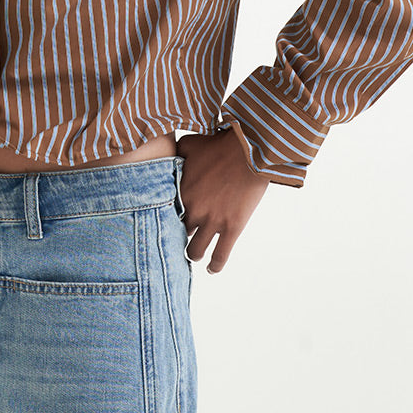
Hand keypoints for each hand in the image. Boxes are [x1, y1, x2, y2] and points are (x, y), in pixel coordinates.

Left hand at [176, 129, 270, 274]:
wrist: (249, 150)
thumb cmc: (219, 144)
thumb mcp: (189, 143)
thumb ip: (174, 152)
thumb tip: (165, 151)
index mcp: (180, 191)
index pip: (163, 214)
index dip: (163, 217)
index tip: (164, 220)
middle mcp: (193, 210)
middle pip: (177, 233)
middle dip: (177, 234)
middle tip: (179, 236)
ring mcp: (213, 221)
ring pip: (194, 251)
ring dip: (193, 253)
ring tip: (194, 253)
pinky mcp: (232, 228)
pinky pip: (220, 256)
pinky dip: (215, 266)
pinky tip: (211, 269)